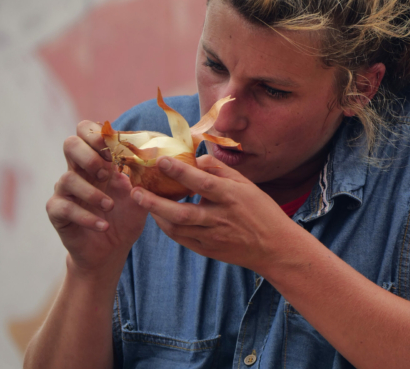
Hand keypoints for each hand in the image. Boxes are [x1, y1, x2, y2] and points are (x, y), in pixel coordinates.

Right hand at [46, 120, 148, 275]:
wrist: (111, 250)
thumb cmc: (125, 217)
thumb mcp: (140, 196)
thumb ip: (144, 178)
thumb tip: (152, 159)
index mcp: (97, 161)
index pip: (86, 131)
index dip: (97, 133)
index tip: (114, 149)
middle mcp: (78, 171)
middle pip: (70, 144)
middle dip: (89, 155)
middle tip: (106, 173)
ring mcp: (65, 191)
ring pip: (67, 178)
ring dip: (92, 192)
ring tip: (110, 206)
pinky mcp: (57, 212)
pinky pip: (64, 207)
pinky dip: (86, 217)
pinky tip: (103, 225)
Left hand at [131, 155, 298, 272]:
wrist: (274, 247)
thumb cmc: (261, 211)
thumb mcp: (247, 185)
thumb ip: (221, 170)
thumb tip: (197, 158)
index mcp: (231, 197)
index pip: (202, 183)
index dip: (181, 171)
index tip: (161, 160)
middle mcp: (220, 218)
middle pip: (182, 212)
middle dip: (155, 202)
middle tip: (135, 191)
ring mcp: (213, 237)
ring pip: (177, 228)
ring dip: (156, 214)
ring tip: (141, 200)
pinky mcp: (208, 250)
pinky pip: (182, 239)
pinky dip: (167, 227)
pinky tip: (159, 216)